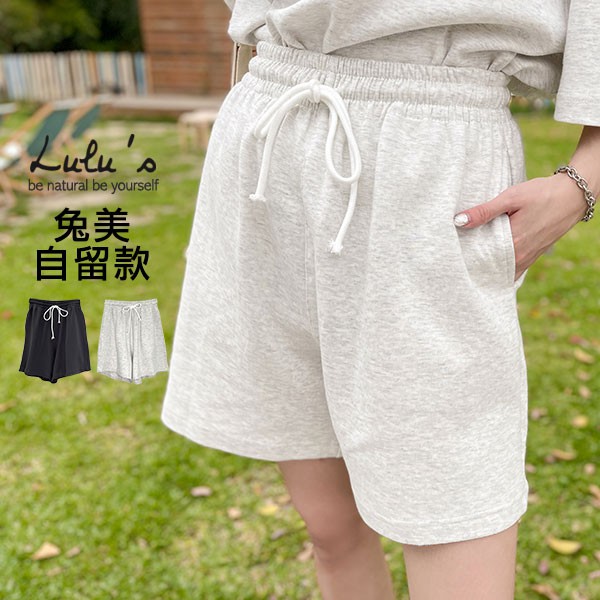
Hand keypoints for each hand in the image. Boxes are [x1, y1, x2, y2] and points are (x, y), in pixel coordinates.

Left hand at [453, 172, 589, 281]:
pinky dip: (499, 267)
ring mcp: (528, 259)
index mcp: (512, 244)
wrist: (573, 195)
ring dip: (486, 267)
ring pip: (500, 271)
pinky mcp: (533, 257)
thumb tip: (459, 221)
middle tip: (455, 259)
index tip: (451, 255)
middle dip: (473, 265)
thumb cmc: (542, 194)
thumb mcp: (511, 198)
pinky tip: (488, 260)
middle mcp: (520, 257)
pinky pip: (511, 269)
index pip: (480, 261)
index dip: (465, 259)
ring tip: (469, 260)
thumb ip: (485, 211)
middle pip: (489, 269)